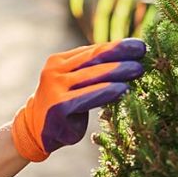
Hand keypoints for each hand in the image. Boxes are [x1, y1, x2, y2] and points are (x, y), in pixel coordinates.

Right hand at [11, 39, 145, 162]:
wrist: (35, 131)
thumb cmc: (63, 105)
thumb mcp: (74, 84)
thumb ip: (91, 72)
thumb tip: (126, 60)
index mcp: (59, 61)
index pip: (93, 50)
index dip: (117, 46)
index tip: (139, 45)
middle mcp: (55, 70)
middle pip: (93, 58)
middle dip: (120, 54)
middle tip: (143, 51)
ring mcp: (54, 88)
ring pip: (92, 75)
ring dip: (117, 71)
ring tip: (138, 69)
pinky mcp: (58, 106)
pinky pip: (87, 97)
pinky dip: (107, 92)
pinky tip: (123, 90)